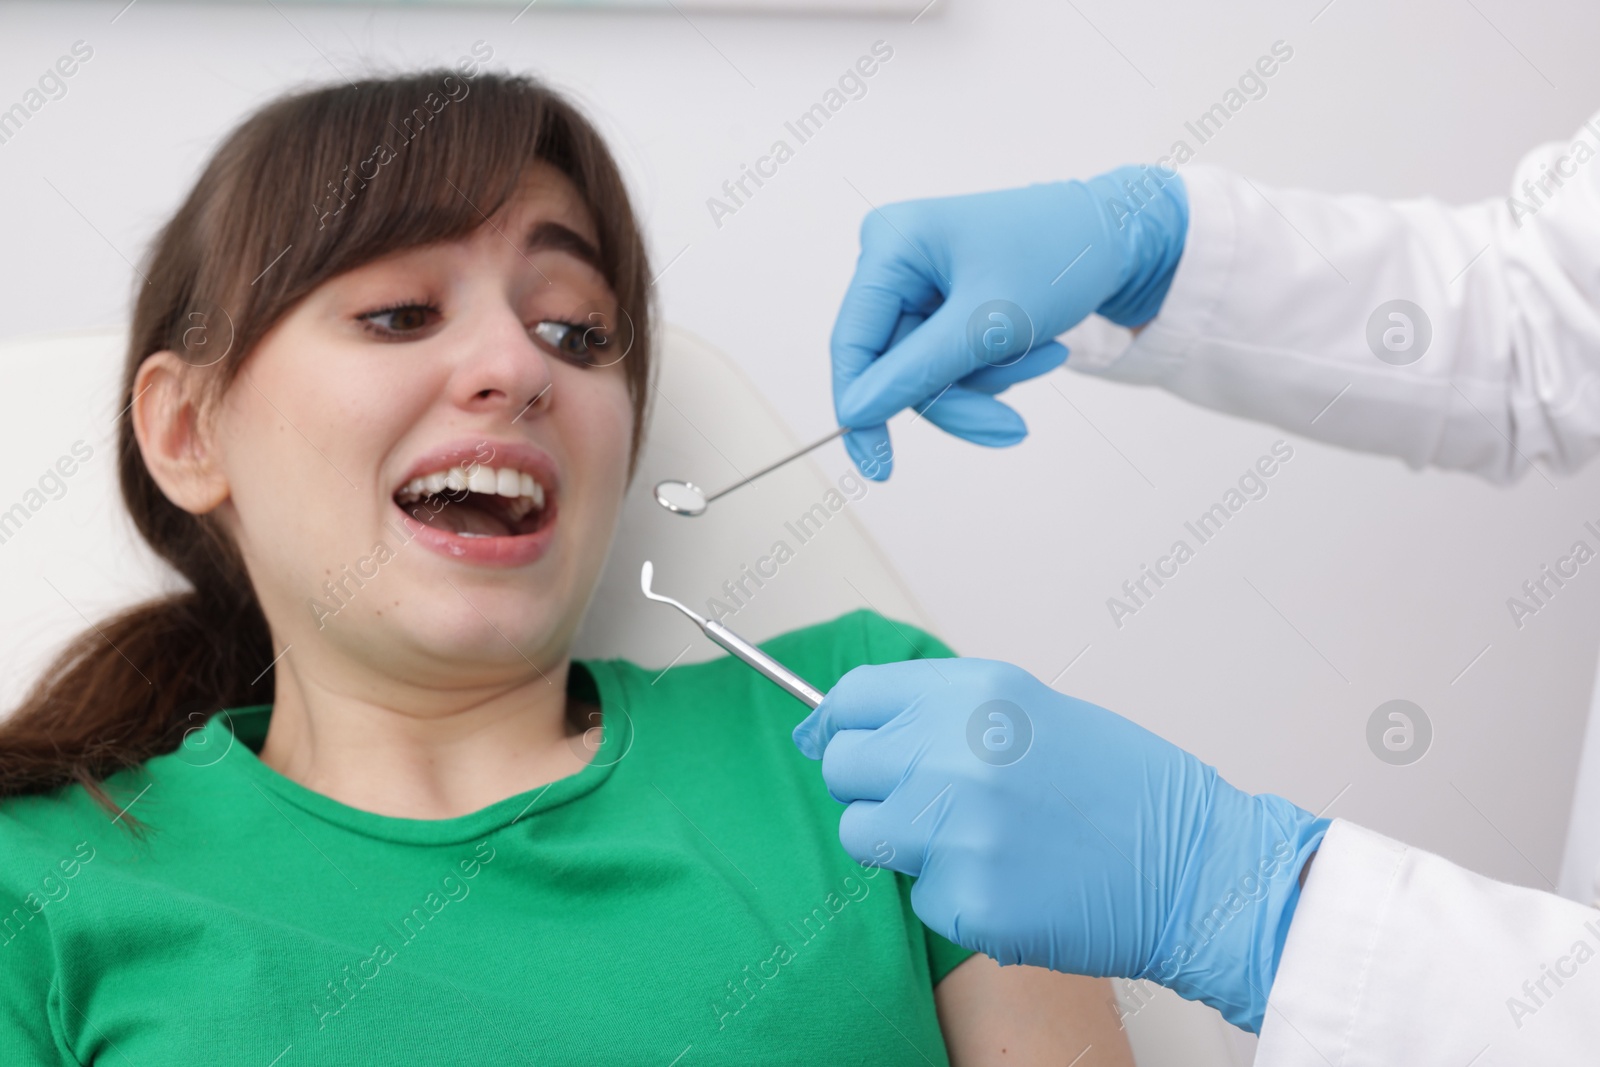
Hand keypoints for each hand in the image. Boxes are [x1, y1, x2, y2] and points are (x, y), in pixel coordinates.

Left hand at [792, 657, 1326, 1032]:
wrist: (1191, 865)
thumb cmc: (1119, 786)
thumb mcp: (1027, 709)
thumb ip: (939, 712)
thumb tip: (848, 723)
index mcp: (970, 695)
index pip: (851, 697)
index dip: (837, 723)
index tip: (831, 740)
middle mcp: (950, 754)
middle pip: (843, 767)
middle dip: (872, 786)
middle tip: (925, 799)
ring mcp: (953, 831)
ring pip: (863, 835)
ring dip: (902, 843)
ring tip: (975, 840)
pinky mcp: (964, 900)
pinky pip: (918, 895)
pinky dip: (954, 895)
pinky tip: (1012, 880)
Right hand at [832, 165, 1187, 479]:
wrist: (1117, 236)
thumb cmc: (1060, 255)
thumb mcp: (989, 323)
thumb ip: (917, 371)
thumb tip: (856, 412)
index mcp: (891, 244)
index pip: (852, 343)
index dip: (862, 408)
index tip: (878, 468)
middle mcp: (896, 259)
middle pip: (896, 366)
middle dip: (959, 397)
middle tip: (1011, 430)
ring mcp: (921, 282)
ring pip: (928, 372)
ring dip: (988, 381)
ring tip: (1045, 354)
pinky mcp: (945, 302)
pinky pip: (952, 361)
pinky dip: (997, 366)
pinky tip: (1043, 345)